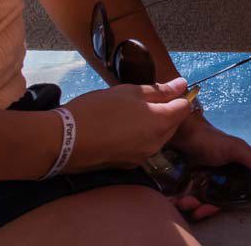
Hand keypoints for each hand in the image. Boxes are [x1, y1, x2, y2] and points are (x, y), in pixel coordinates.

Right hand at [62, 78, 193, 171]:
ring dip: (152, 125)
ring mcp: (143, 156)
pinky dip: (139, 137)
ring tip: (130, 114)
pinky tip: (121, 130)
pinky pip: (144, 147)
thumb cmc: (98, 110)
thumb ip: (159, 90)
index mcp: (161, 122)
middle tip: (143, 99)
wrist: (65, 141)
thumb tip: (183, 84)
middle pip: (173, 124)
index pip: (185, 108)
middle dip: (166, 111)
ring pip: (159, 137)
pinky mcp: (129, 165)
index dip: (179, 96)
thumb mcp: (129, 92)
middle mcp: (157, 143)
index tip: (165, 90)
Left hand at [167, 112, 250, 221]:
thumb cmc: (210, 140)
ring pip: (195, 203)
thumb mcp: (235, 149)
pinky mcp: (181, 183)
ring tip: (182, 201)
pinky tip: (175, 200)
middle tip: (194, 206)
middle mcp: (216, 180)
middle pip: (211, 203)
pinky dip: (178, 203)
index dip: (223, 205)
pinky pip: (181, 199)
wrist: (180, 129)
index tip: (214, 208)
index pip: (231, 197)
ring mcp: (197, 182)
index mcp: (232, 174)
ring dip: (189, 207)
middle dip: (203, 209)